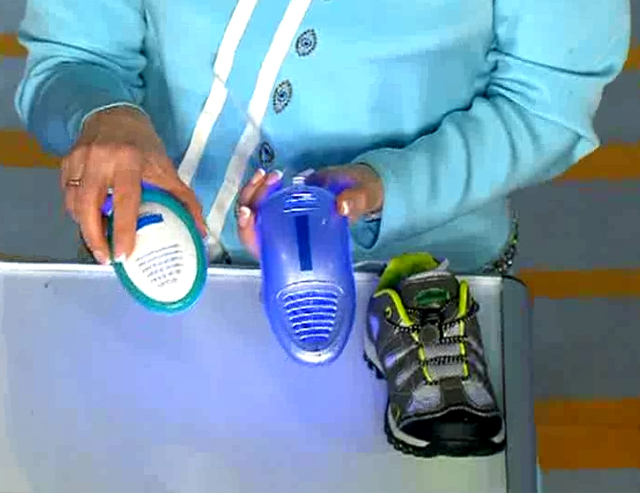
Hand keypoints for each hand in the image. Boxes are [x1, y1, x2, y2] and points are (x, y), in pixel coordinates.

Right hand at [61, 106, 206, 264]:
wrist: (115, 115)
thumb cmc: (145, 147)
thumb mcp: (167, 169)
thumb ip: (185, 200)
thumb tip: (201, 231)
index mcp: (129, 160)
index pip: (125, 200)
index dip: (124, 230)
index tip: (124, 254)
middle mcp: (99, 159)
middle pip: (88, 205)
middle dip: (94, 237)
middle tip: (106, 259)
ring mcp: (79, 159)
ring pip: (74, 203)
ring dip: (85, 228)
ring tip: (99, 246)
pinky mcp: (65, 162)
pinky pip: (67, 195)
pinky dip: (77, 213)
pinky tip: (90, 224)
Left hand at [236, 163, 382, 259]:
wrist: (357, 187)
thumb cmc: (357, 201)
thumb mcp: (360, 200)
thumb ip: (353, 203)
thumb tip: (341, 206)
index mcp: (296, 248)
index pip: (262, 248)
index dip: (249, 234)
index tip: (248, 214)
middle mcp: (282, 237)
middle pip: (250, 226)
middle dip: (251, 201)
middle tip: (266, 181)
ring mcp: (279, 220)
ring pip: (251, 211)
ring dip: (254, 191)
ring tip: (272, 175)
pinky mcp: (279, 205)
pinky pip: (259, 200)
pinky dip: (260, 186)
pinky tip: (268, 174)